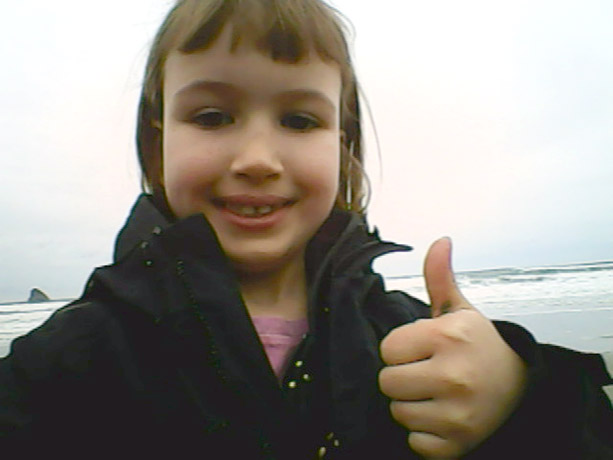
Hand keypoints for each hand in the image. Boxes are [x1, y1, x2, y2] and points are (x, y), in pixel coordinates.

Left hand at [379, 238, 527, 458]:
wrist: (519, 384)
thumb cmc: (480, 345)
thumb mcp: (459, 309)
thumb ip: (440, 277)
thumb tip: (440, 241)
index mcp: (448, 338)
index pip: (387, 349)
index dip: (400, 349)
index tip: (420, 349)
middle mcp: (453, 376)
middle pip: (387, 383)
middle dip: (401, 378)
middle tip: (425, 373)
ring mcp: (458, 414)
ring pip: (398, 413)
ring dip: (411, 406)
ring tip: (434, 394)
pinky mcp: (459, 442)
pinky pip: (415, 442)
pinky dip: (424, 434)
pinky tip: (442, 416)